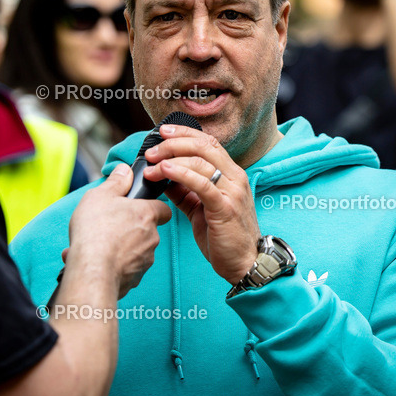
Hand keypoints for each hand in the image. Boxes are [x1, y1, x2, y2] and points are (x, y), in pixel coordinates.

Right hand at [66, 164, 171, 298]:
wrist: (92, 271)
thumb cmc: (96, 230)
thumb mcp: (101, 195)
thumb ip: (116, 182)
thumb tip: (125, 171)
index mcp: (147, 215)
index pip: (163, 209)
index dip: (152, 207)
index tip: (139, 207)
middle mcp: (151, 237)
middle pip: (147, 230)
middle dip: (131, 229)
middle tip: (110, 226)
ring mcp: (145, 260)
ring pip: (137, 250)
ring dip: (121, 247)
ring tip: (98, 245)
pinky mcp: (135, 278)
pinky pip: (128, 268)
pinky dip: (116, 264)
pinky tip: (97, 260)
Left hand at [142, 125, 259, 284]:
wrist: (244, 263)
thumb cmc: (223, 236)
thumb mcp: (199, 207)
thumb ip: (184, 189)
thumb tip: (161, 174)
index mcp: (231, 174)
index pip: (207, 142)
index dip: (184, 133)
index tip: (162, 132)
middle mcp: (235, 177)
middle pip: (203, 146)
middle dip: (173, 144)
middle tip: (151, 150)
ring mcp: (232, 191)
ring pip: (200, 162)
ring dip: (171, 159)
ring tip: (151, 165)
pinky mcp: (225, 207)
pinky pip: (203, 184)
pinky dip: (182, 174)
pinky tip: (165, 171)